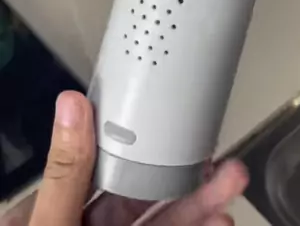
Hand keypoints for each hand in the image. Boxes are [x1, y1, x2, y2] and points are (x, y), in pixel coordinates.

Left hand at [3, 92, 247, 225]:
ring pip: (162, 222)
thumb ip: (63, 176)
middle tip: (223, 159)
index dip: (141, 142)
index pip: (99, 164)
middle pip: (141, 195)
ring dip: (201, 206)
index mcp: (46, 212)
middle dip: (188, 177)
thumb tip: (71, 104)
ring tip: (234, 188)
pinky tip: (219, 221)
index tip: (176, 121)